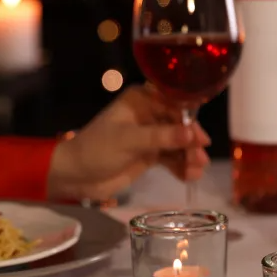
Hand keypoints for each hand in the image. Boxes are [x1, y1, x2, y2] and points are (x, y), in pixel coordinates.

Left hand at [46, 84, 210, 200]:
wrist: (75, 176)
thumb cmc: (97, 149)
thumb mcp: (129, 140)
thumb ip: (162, 137)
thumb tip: (193, 134)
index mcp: (141, 100)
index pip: (173, 104)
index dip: (189, 119)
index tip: (201, 137)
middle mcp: (149, 114)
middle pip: (180, 125)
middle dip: (190, 142)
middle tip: (199, 158)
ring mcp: (150, 136)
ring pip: (178, 143)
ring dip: (188, 156)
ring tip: (195, 171)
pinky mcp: (149, 155)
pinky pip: (171, 158)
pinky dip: (181, 166)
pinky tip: (188, 177)